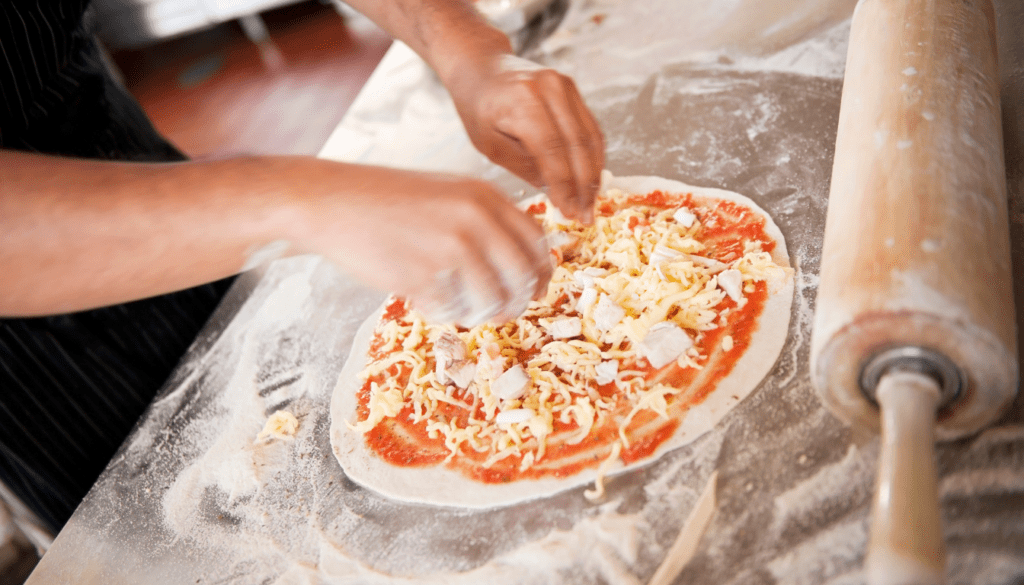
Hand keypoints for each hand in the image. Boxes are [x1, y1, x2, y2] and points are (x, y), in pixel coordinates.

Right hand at [294, 164, 551, 325]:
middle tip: (503, 312)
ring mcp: (450, 249)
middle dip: (517, 302)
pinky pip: (451, 311)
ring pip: (490, 301)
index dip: (542, 271)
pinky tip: (425, 299)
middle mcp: (475, 220)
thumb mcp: (448, 192)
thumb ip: (484, 218)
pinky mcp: (422, 276)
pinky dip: (442, 312)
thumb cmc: (388, 200)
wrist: (333, 201)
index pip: (536, 241)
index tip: (537, 288)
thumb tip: (520, 265)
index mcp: (484, 196)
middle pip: (521, 277)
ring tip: (459, 306)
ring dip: (479, 312)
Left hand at [446, 54, 604, 223]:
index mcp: (523, 101)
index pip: (553, 151)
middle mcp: (550, 88)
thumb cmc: (478, 108)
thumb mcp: (489, 144)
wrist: (481, 67)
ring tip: (590, 203)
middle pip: (578, 145)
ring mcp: (565, 86)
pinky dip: (593, 157)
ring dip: (594, 174)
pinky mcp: (573, 89)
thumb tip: (558, 193)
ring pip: (591, 138)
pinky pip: (590, 128)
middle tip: (585, 216)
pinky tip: (590, 180)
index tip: (569, 212)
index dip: (564, 186)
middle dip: (584, 186)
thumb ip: (524, 166)